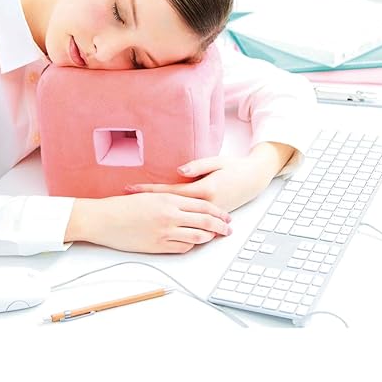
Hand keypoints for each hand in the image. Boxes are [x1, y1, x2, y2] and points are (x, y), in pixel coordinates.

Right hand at [66, 192, 231, 253]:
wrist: (103, 219)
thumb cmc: (122, 206)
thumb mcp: (150, 196)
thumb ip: (170, 199)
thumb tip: (187, 204)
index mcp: (169, 199)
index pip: (203, 205)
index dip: (218, 212)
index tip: (225, 216)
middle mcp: (170, 214)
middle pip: (205, 221)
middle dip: (220, 226)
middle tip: (228, 230)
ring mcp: (165, 231)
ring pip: (198, 236)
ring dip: (208, 237)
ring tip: (214, 238)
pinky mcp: (158, 245)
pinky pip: (183, 247)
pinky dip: (192, 246)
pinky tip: (193, 244)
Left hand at [125, 155, 275, 212]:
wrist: (254, 179)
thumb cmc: (234, 168)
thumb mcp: (216, 162)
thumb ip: (197, 167)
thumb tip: (179, 171)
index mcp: (204, 190)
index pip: (170, 192)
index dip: (150, 191)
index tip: (132, 189)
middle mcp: (204, 205)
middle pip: (170, 206)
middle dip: (148, 203)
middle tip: (126, 201)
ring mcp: (207, 213)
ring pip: (179, 216)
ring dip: (158, 214)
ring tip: (138, 214)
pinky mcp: (210, 216)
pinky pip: (189, 219)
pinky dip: (174, 219)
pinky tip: (161, 220)